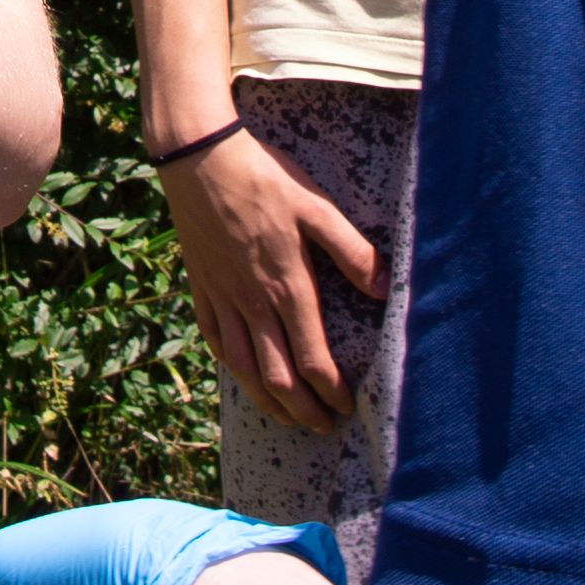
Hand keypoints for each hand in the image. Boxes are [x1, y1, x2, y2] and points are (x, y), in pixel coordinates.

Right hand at [164, 126, 379, 434]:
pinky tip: (241, 373)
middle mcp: (253, 303)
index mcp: (287, 287)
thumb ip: (353, 252)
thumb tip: (385, 289)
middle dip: (303, 409)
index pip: (312, 359)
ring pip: (243, 368)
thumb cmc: (264, 178)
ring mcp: (223, 297)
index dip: (331, 391)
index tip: (348, 406)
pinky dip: (231, 365)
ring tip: (286, 416)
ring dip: (267, 400)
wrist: (199, 158)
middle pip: (278, 377)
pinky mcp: (201, 286)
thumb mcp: (317, 208)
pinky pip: (214, 338)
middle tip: (322, 426)